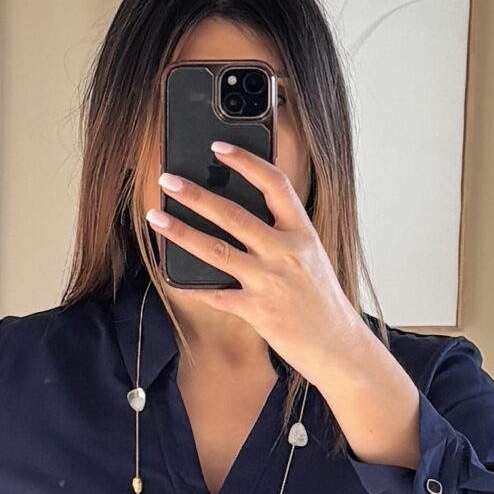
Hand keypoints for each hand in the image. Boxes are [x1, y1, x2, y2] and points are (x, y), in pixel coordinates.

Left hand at [146, 143, 381, 394]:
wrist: (336, 345)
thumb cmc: (321, 300)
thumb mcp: (312, 255)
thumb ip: (283, 233)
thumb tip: (245, 212)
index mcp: (302, 232)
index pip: (274, 184)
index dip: (245, 162)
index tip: (218, 148)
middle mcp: (285, 252)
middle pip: (233, 214)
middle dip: (196, 194)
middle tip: (168, 181)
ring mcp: (269, 282)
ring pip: (216, 250)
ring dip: (181, 232)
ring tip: (156, 218)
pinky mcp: (256, 311)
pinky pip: (216, 295)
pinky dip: (191, 286)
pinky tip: (170, 275)